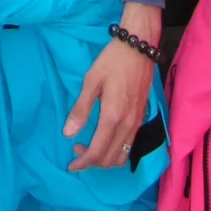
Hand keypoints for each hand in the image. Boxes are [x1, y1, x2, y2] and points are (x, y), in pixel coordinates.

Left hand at [63, 2, 160, 170]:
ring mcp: (138, 122)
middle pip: (111, 159)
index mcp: (113, 117)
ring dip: (105, 158)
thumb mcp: (91, 80)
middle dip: (92, 162)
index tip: (70, 164)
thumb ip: (81, 109)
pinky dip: (116, 150)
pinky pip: (129, 145)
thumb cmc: (112, 60)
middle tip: (77, 151)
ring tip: (90, 146)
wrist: (139, 46)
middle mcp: (128, 125)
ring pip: (122, 156)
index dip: (82, 163)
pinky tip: (105, 138)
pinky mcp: (142, 117)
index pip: (97, 152)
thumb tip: (68, 133)